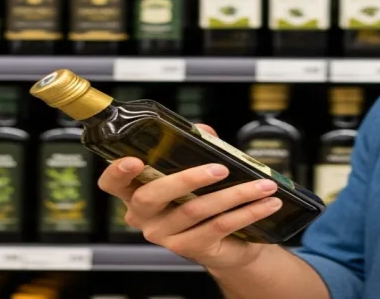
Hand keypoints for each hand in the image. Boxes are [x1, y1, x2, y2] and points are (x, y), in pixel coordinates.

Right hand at [98, 124, 284, 270]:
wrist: (229, 243)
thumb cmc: (205, 199)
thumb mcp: (198, 169)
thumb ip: (197, 146)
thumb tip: (203, 131)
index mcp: (136, 192)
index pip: (112, 184)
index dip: (117, 172)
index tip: (133, 160)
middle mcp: (145, 217)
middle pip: (153, 196)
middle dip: (187, 179)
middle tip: (219, 168)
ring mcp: (165, 235)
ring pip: (196, 210)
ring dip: (236, 194)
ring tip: (263, 185)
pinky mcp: (190, 248)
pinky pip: (219, 226)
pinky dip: (247, 212)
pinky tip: (266, 203)